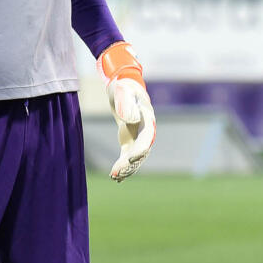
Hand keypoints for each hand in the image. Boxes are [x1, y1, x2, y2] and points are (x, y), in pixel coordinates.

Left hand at [98, 41, 155, 181]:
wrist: (122, 86)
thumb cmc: (123, 86)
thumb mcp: (122, 90)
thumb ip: (126, 102)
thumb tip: (132, 119)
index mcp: (147, 119)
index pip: (147, 139)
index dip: (140, 150)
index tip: (130, 159)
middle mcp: (146, 130)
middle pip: (141, 152)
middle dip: (130, 164)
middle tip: (117, 173)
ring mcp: (139, 136)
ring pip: (135, 157)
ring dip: (126, 168)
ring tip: (114, 177)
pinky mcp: (130, 140)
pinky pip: (128, 156)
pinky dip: (122, 166)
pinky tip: (115, 177)